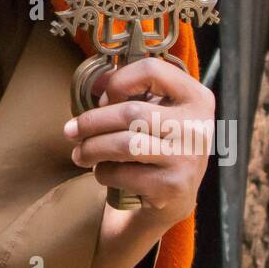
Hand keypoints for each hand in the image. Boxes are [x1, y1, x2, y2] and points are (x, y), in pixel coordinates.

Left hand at [62, 57, 214, 226]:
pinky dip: (104, 172)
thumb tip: (94, 83)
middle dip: (91, 122)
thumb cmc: (159, 144)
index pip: (151, 70)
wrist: (175, 197)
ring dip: (91, 148)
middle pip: (130, 112)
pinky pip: (123, 173)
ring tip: (79, 153)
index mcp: (196, 97)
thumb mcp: (158, 111)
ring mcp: (186, 158)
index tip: (102, 98)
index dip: (118, 81)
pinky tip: (103, 171)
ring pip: (123, 144)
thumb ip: (132, 92)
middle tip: (71, 130)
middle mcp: (197, 126)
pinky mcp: (172, 186)